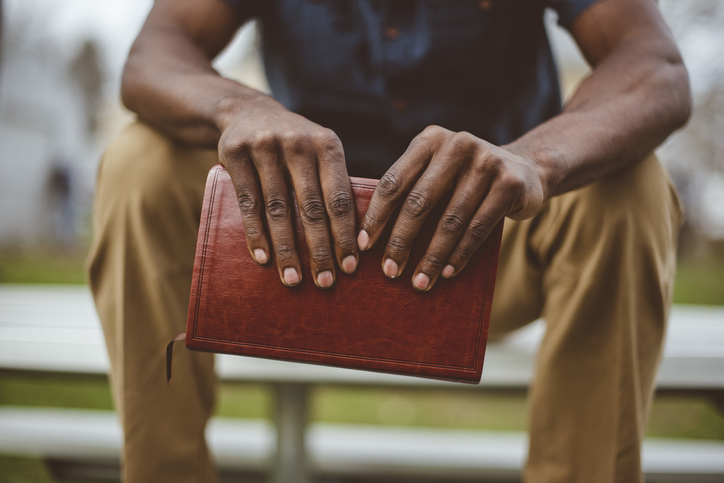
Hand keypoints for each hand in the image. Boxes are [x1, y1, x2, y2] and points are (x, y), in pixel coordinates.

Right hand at [217, 95, 357, 287]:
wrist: (246, 111)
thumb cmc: (294, 146)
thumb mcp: (319, 151)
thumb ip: (334, 183)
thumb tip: (358, 240)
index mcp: (327, 144)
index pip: (340, 198)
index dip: (346, 235)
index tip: (351, 268)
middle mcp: (298, 142)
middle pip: (311, 207)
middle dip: (320, 250)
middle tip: (325, 282)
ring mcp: (265, 146)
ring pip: (279, 209)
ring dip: (286, 250)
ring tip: (293, 279)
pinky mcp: (236, 153)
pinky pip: (248, 202)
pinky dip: (256, 234)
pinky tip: (264, 258)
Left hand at [357, 125, 546, 290]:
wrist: (524, 169)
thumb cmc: (464, 179)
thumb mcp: (437, 172)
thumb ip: (410, 189)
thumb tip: (368, 236)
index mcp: (430, 140)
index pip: (394, 182)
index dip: (377, 216)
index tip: (364, 245)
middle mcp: (457, 145)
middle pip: (419, 202)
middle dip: (401, 241)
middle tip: (389, 271)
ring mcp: (486, 162)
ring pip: (450, 220)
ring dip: (432, 257)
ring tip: (419, 282)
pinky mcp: (510, 184)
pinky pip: (478, 228)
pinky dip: (460, 254)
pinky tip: (447, 272)